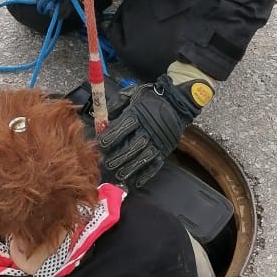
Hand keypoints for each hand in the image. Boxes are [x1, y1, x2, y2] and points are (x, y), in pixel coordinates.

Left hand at [97, 66, 213, 187]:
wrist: (176, 102)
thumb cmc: (150, 98)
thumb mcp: (131, 94)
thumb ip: (116, 106)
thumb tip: (102, 119)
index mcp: (138, 114)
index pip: (122, 128)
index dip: (110, 138)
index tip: (101, 145)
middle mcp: (148, 129)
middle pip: (133, 145)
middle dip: (118, 157)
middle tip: (106, 166)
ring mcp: (158, 141)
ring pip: (143, 157)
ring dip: (130, 168)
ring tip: (118, 176)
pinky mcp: (164, 150)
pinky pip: (155, 164)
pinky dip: (146, 175)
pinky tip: (135, 182)